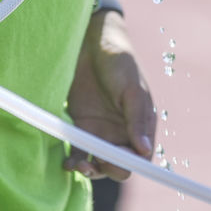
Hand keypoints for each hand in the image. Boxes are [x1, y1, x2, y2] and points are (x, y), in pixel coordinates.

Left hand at [63, 11, 155, 180]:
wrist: (92, 41)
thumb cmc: (120, 62)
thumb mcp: (132, 89)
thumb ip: (137, 119)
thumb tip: (144, 151)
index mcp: (140, 126)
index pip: (138, 158)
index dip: (127, 164)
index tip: (113, 159)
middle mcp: (121, 133)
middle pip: (116, 165)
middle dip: (106, 170)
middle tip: (92, 164)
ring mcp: (100, 131)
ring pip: (96, 162)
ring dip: (88, 169)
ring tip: (77, 165)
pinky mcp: (80, 125)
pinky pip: (78, 150)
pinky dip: (73, 160)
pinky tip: (67, 162)